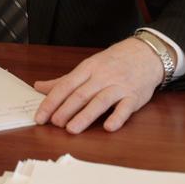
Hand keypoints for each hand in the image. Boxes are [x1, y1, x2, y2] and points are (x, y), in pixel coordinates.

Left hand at [34, 37, 163, 133]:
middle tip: (54, 124)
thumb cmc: (113, 62)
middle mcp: (102, 77)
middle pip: (81, 94)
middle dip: (66, 109)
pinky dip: (117, 117)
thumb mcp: (88, 66)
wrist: (145, 54)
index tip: (40, 116)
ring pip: (100, 101)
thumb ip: (64, 80)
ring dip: (85, 115)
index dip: (52, 101)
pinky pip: (125, 108)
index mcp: (87, 69)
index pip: (66, 86)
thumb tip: (39, 87)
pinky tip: (108, 127)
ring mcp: (118, 86)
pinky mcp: (134, 97)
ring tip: (72, 129)